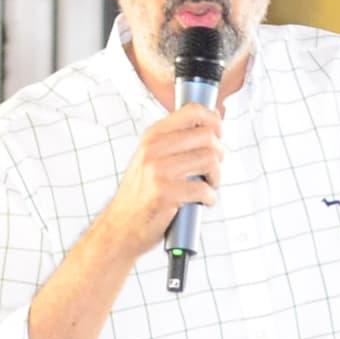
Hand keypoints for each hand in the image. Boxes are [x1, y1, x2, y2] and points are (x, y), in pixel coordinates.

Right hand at [110, 100, 225, 251]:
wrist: (121, 227)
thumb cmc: (142, 194)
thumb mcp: (152, 157)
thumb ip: (177, 139)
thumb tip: (213, 117)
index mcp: (152, 136)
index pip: (192, 111)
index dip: (213, 120)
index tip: (218, 134)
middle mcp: (153, 149)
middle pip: (207, 136)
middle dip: (219, 154)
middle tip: (212, 169)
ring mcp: (158, 171)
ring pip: (210, 160)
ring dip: (216, 177)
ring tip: (209, 186)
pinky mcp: (165, 194)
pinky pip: (204, 189)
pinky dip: (210, 198)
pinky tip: (202, 202)